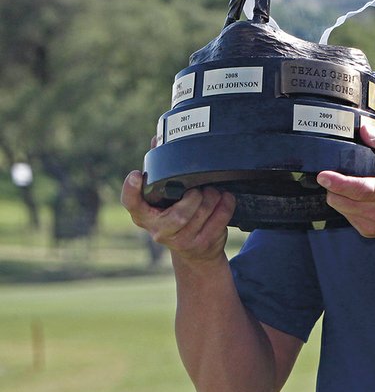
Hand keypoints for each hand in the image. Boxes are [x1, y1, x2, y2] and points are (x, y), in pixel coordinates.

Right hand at [120, 171, 234, 262]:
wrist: (194, 252)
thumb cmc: (176, 216)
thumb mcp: (165, 197)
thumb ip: (161, 170)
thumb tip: (157, 139)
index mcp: (145, 215)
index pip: (132, 203)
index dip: (131, 190)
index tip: (136, 175)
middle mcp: (159, 230)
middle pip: (180, 213)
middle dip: (196, 195)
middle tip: (201, 188)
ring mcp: (181, 241)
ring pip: (202, 213)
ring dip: (213, 197)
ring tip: (214, 192)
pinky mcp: (202, 244)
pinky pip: (220, 219)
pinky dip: (226, 205)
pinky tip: (225, 199)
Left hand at [316, 124, 374, 241]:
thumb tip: (365, 131)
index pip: (362, 190)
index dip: (339, 183)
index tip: (323, 175)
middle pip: (342, 201)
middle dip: (333, 185)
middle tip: (338, 171)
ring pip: (340, 208)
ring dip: (339, 194)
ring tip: (356, 183)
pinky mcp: (370, 232)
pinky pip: (346, 215)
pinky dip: (347, 204)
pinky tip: (362, 197)